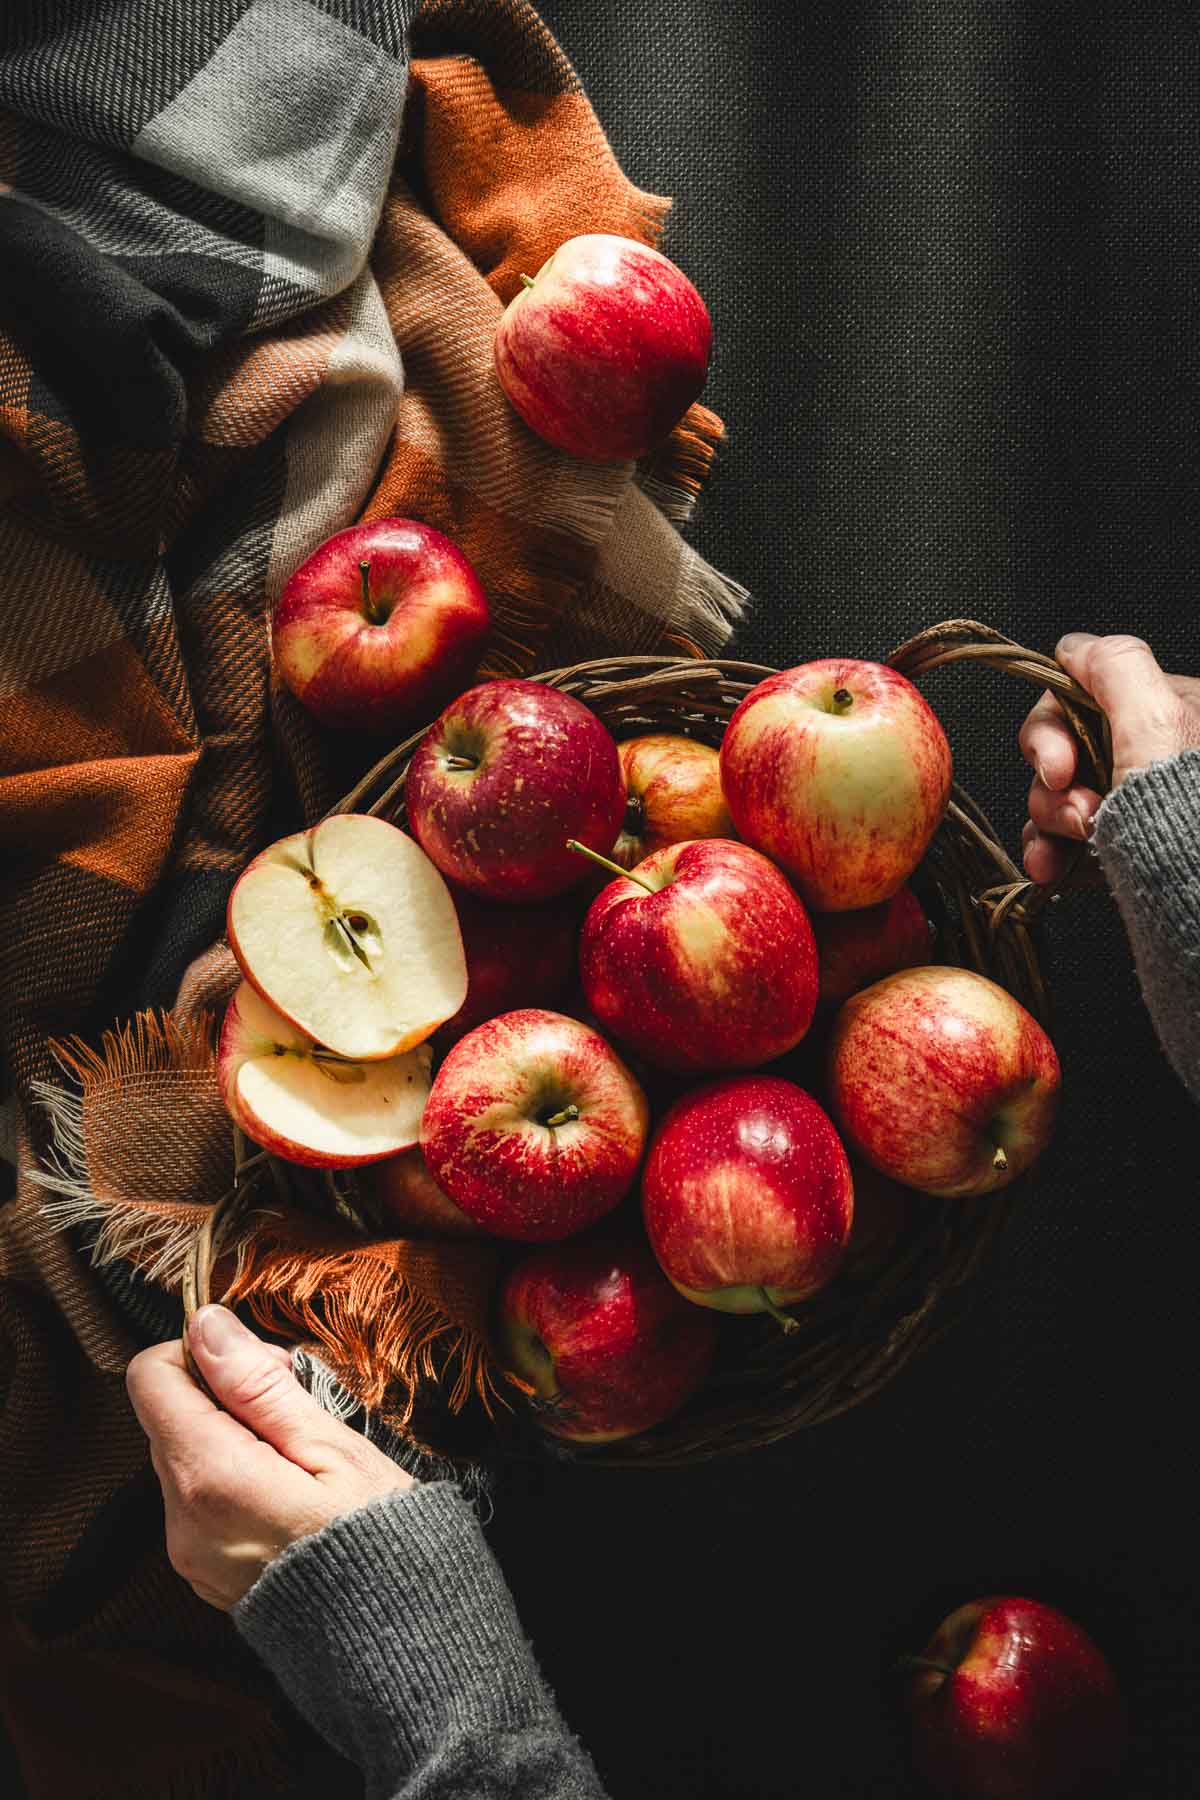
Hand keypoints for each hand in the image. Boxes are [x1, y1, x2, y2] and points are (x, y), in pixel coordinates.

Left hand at [127, 1306, 412, 1610]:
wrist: (394, 1639)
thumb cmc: (377, 1537)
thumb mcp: (331, 1446)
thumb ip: (258, 1385)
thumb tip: (206, 1326)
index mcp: (209, 1476)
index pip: (151, 1378)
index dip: (201, 1354)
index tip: (259, 1365)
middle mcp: (182, 1518)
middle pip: (168, 1416)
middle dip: (225, 1394)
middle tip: (296, 1409)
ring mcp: (188, 1551)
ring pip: (184, 1455)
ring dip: (230, 1435)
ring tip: (299, 1454)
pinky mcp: (202, 1571)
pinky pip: (198, 1500)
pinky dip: (232, 1478)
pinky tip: (287, 1490)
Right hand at [1019, 632, 1199, 885]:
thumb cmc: (1192, 818)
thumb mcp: (1157, 724)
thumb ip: (1116, 667)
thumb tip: (1076, 646)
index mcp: (1169, 713)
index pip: (1080, 697)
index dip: (1052, 732)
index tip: (1056, 768)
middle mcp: (1153, 754)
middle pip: (1062, 752)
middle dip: (1054, 790)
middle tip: (1078, 814)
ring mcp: (1137, 803)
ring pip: (1058, 799)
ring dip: (1049, 825)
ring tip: (1065, 851)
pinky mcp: (1126, 847)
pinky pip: (1067, 840)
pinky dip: (1054, 854)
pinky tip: (1054, 869)